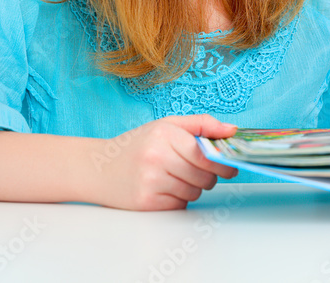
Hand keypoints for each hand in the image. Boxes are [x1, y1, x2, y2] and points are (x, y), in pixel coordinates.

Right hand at [93, 115, 239, 210]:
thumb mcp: (166, 125)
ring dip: (193, 188)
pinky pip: (180, 205)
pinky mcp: (146, 202)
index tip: (230, 166)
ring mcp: (150, 182)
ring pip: (194, 192)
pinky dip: (179, 199)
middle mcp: (156, 158)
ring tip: (177, 177)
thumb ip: (201, 124)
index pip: (204, 155)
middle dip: (209, 176)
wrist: (97, 168)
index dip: (222, 163)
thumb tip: (232, 130)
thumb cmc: (137, 145)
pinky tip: (165, 188)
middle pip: (203, 176)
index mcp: (164, 135)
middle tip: (201, 171)